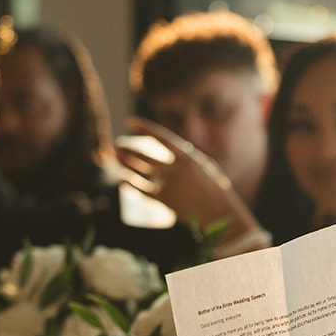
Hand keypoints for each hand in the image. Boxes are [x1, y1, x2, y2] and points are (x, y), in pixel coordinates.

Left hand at [117, 118, 261, 245]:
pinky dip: (131, 184)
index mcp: (187, 157)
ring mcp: (169, 184)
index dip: (144, 128)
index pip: (160, 138)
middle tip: (116, 146)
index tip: (130, 122)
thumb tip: (175, 150)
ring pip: (140, 171)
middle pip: (144, 156)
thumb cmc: (216, 190)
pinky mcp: (165, 200)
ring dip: (125, 164)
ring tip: (115, 158)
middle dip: (128, 150)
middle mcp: (175, 169)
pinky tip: (123, 180)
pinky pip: (142, 190)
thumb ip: (188, 157)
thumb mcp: (205, 167)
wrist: (220, 214)